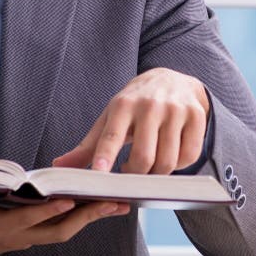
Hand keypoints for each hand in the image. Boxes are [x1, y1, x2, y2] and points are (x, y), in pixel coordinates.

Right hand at [0, 194, 129, 255]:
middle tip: (112, 201)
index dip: (45, 212)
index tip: (67, 201)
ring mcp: (24, 235)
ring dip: (91, 217)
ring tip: (117, 202)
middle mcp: (16, 235)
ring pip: (64, 230)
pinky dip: (80, 216)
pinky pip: (60, 225)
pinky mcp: (28, 232)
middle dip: (86, 216)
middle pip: (57, 229)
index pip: (25, 221)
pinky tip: (96, 204)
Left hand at [52, 67, 209, 174]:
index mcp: (123, 104)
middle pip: (143, 157)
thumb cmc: (134, 104)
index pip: (112, 135)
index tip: (99, 173)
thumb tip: (58, 166)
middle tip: (130, 174)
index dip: (105, 155)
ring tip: (148, 166)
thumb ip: (87, 146)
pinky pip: (188, 157)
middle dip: (135, 175)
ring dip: (156, 174)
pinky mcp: (197, 116)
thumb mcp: (109, 118)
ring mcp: (175, 109)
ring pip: (167, 161)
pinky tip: (169, 155)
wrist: (171, 79)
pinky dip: (178, 166)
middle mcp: (149, 105)